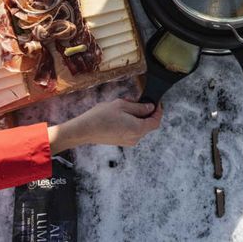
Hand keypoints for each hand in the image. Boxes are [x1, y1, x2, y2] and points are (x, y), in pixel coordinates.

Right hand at [48, 99, 162, 152]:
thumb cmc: (101, 117)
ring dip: (137, 116)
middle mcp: (135, 138)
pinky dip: (131, 122)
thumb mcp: (122, 105)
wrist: (84, 130)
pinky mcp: (121, 141)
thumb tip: (150, 108)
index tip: (156, 102)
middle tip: (137, 101)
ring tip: (125, 106)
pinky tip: (120, 114)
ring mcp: (128, 141)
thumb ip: (139, 107)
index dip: (158, 111)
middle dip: (146, 112)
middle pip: (148, 125)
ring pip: (140, 127)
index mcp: (138, 129)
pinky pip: (132, 131)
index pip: (156, 121)